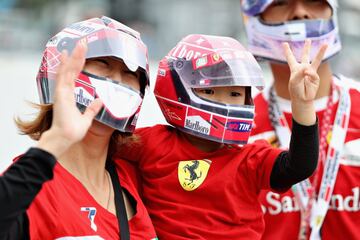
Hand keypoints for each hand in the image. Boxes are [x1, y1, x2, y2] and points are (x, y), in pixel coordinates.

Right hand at [37, 39, 102, 157]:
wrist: (66, 138)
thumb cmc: (73, 131)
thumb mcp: (87, 118)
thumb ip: (92, 108)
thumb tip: (100, 100)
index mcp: (69, 95)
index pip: (74, 75)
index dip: (78, 64)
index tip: (81, 53)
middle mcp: (64, 91)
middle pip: (71, 69)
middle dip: (77, 55)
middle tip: (83, 42)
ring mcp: (62, 91)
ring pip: (68, 69)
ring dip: (75, 56)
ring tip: (80, 44)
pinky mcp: (61, 94)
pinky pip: (64, 76)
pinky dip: (66, 65)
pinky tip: (68, 54)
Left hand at [284, 39, 326, 102]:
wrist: (302, 98)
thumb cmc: (296, 90)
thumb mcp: (294, 81)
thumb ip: (299, 73)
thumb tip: (307, 68)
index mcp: (295, 69)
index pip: (290, 58)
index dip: (287, 51)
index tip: (284, 43)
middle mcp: (303, 68)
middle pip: (305, 56)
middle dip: (307, 48)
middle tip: (308, 39)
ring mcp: (310, 72)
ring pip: (316, 60)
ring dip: (321, 52)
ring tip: (326, 44)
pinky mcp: (315, 77)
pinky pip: (313, 74)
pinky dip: (309, 74)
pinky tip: (307, 76)